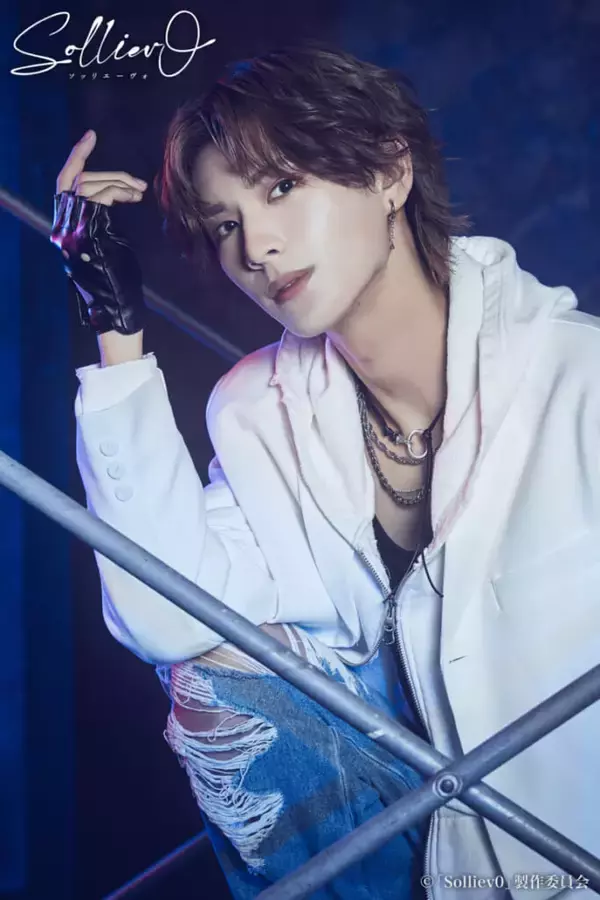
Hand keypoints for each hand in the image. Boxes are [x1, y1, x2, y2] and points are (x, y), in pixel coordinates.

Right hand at [50, 130, 147, 334]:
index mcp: (67, 226)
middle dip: (111, 174)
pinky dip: (116, 192)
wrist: (117, 307)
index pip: (66, 182)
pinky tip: (133, 198)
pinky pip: (97, 196)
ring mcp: (71, 229)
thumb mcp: (108, 241)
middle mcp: (63, 225)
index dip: (77, 157)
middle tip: (138, 184)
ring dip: (118, 183)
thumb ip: (102, 217)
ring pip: (88, 185)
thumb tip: (113, 194)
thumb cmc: (117, 280)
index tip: (91, 136)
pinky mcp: (83, 232)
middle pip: (79, 180)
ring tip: (139, 193)